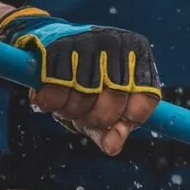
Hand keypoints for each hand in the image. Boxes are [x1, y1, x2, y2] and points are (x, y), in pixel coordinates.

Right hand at [0, 7, 160, 155]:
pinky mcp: (58, 45)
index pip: (145, 100)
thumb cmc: (84, 79)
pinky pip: (57, 89)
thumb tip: (112, 149)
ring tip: (65, 105)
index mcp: (139, 55)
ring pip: (85, 96)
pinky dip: (50, 103)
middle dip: (94, 119)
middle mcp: (117, 43)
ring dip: (70, 112)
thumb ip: (113, 131)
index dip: (127, 120)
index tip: (112, 125)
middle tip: (82, 115)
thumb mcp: (104, 105)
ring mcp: (88, 41)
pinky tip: (46, 101)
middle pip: (113, 103)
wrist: (44, 41)